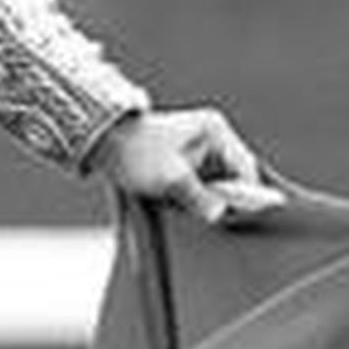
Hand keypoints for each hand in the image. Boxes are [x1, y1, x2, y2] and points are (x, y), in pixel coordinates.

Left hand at [87, 107, 284, 225]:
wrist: (101, 144)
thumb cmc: (133, 153)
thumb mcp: (170, 179)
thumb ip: (199, 197)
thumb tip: (220, 214)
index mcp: (214, 130)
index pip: (245, 167)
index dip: (247, 195)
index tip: (240, 217)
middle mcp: (212, 137)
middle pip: (235, 176)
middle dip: (226, 198)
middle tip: (216, 217)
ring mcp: (200, 149)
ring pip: (219, 184)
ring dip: (210, 200)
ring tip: (194, 209)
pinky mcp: (187, 163)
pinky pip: (203, 186)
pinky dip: (197, 198)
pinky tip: (186, 207)